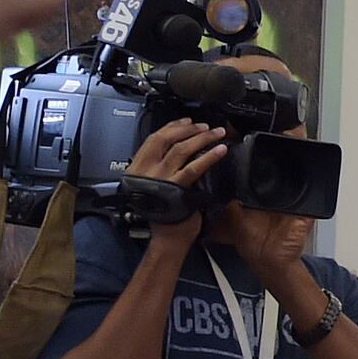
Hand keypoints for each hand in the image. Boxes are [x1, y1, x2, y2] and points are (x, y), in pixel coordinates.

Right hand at [120, 117, 227, 235]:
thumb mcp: (151, 185)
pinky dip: (208, 156)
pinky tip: (220, 150)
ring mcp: (161, 178)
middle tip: (205, 126)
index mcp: (137, 167)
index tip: (186, 122)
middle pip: (167, 139)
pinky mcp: (176, 187)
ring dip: (201, 138)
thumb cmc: (163, 214)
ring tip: (216, 133)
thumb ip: (158, 168)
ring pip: (181, 149)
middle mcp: (146, 170)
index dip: (172, 126)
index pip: (154, 138)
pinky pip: (194, 167)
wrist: (166, 236)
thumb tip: (178, 150)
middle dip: (188, 129)